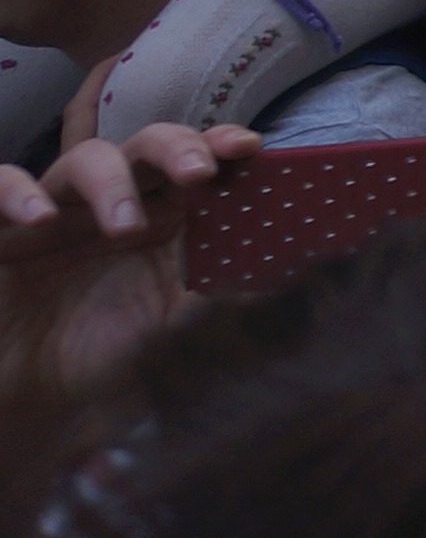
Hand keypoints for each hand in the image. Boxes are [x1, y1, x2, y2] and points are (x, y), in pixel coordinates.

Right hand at [0, 125, 253, 410]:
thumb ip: (217, 295)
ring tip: (124, 225)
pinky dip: (16, 191)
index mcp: (159, 216)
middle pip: (146, 145)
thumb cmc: (98, 348)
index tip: (250, 147)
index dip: (220, 145)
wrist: (24, 392)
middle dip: (177, 147)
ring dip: (111, 182)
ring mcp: (55, 210)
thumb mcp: (164, 325)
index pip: (194, 162)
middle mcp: (111, 201)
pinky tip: (36, 218)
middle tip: (199, 173)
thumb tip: (286, 276)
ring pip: (84, 159)